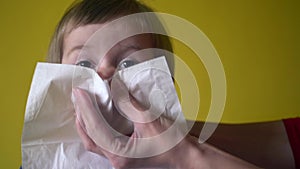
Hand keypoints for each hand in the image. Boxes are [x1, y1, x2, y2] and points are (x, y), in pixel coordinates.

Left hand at [72, 87, 190, 167]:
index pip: (96, 129)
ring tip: (83, 103)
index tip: (79, 91)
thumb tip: (114, 87)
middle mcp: (116, 160)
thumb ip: (129, 103)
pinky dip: (97, 126)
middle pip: (90, 138)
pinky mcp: (122, 154)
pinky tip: (96, 114)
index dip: (86, 108)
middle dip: (81, 116)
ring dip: (87, 121)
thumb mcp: (149, 120)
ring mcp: (119, 159)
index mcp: (121, 154)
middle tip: (78, 95)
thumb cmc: (171, 143)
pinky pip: (103, 140)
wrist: (183, 157)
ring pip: (94, 141)